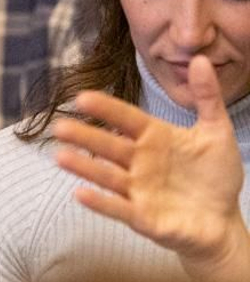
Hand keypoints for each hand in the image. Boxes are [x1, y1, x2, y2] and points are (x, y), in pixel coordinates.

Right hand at [53, 54, 249, 281]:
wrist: (222, 223)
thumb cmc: (216, 177)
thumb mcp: (216, 133)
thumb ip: (207, 98)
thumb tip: (199, 59)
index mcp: (155, 138)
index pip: (127, 119)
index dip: (107, 109)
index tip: (83, 97)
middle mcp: (140, 162)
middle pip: (109, 146)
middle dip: (85, 136)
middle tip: (59, 126)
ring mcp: (138, 190)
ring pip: (107, 176)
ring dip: (84, 167)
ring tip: (60, 157)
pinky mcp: (143, 218)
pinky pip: (119, 208)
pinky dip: (101, 202)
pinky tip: (81, 194)